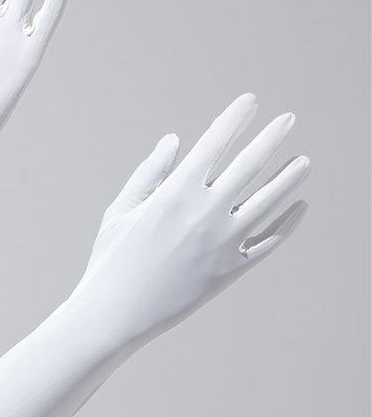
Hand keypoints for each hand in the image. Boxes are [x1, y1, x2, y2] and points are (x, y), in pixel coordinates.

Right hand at [73, 94, 309, 344]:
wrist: (115, 314)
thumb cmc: (111, 260)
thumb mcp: (121, 210)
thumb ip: (150, 173)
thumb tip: (175, 141)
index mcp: (175, 192)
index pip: (215, 142)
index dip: (235, 118)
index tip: (250, 102)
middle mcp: (206, 213)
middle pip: (251, 164)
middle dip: (272, 137)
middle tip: (288, 119)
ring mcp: (223, 243)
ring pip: (269, 201)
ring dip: (290, 177)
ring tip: (305, 161)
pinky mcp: (231, 271)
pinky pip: (268, 243)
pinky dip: (287, 224)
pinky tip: (299, 208)